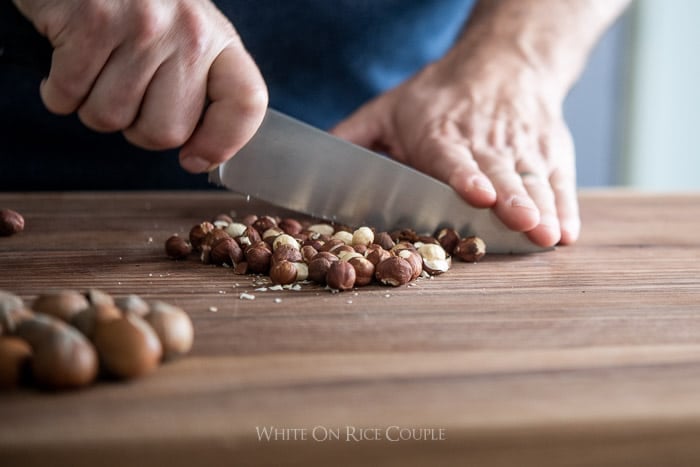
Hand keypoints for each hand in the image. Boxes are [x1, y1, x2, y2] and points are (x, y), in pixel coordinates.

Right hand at [13, 0, 267, 172]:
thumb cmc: (135, 2)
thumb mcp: (185, 32)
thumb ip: (198, 82)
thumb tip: (198, 153)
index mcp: (218, 40)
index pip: (245, 103)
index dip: (223, 143)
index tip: (194, 159)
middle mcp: (188, 34)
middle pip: (166, 133)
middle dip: (136, 128)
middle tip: (126, 95)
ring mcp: (142, 27)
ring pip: (110, 119)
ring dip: (92, 106)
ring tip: (94, 69)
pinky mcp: (93, 22)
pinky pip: (68, 96)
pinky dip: (58, 91)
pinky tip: (67, 60)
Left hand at [331, 50, 579, 246]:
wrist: (505, 62)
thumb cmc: (439, 95)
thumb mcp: (389, 108)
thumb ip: (353, 137)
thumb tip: (310, 164)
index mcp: (441, 134)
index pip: (453, 158)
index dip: (465, 176)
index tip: (477, 193)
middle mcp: (485, 142)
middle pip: (500, 174)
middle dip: (512, 201)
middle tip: (523, 225)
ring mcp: (522, 147)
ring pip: (533, 180)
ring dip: (541, 209)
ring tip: (548, 235)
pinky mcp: (550, 152)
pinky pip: (559, 181)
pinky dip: (565, 206)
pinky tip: (567, 231)